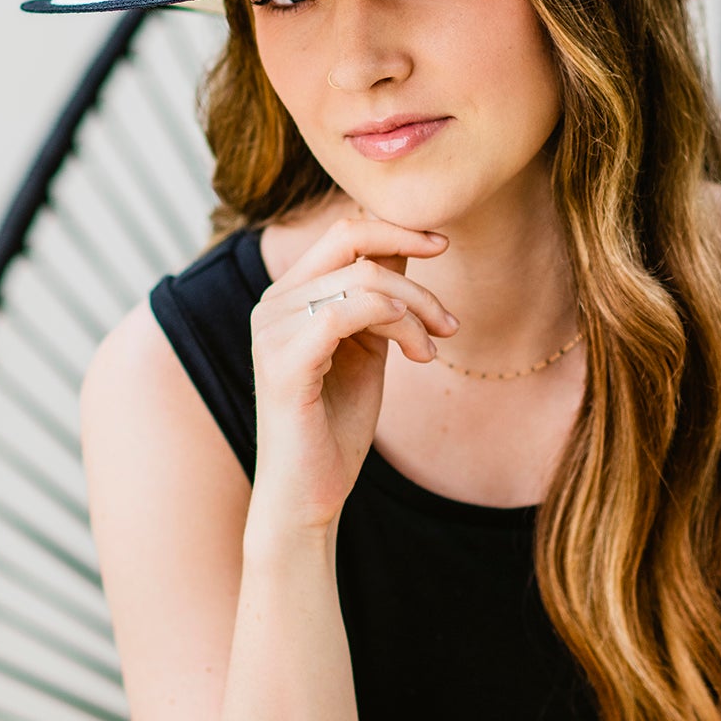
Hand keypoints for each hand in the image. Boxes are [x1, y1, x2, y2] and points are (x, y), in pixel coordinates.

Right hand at [245, 215, 458, 537]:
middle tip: (448, 319)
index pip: (344, 233)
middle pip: (353, 244)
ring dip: (416, 309)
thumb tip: (408, 243)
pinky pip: (347, 313)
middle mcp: (272, 304)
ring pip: (363, 280)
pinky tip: (417, 353)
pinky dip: (396, 323)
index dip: (398, 228)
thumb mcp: (368, 345)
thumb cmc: (337, 421)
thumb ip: (380, 297)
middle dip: (413, 267)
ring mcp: (272, 332)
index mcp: (289, 295)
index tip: (443, 243)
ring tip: (433, 349)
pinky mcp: (283, 363)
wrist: (309, 492)